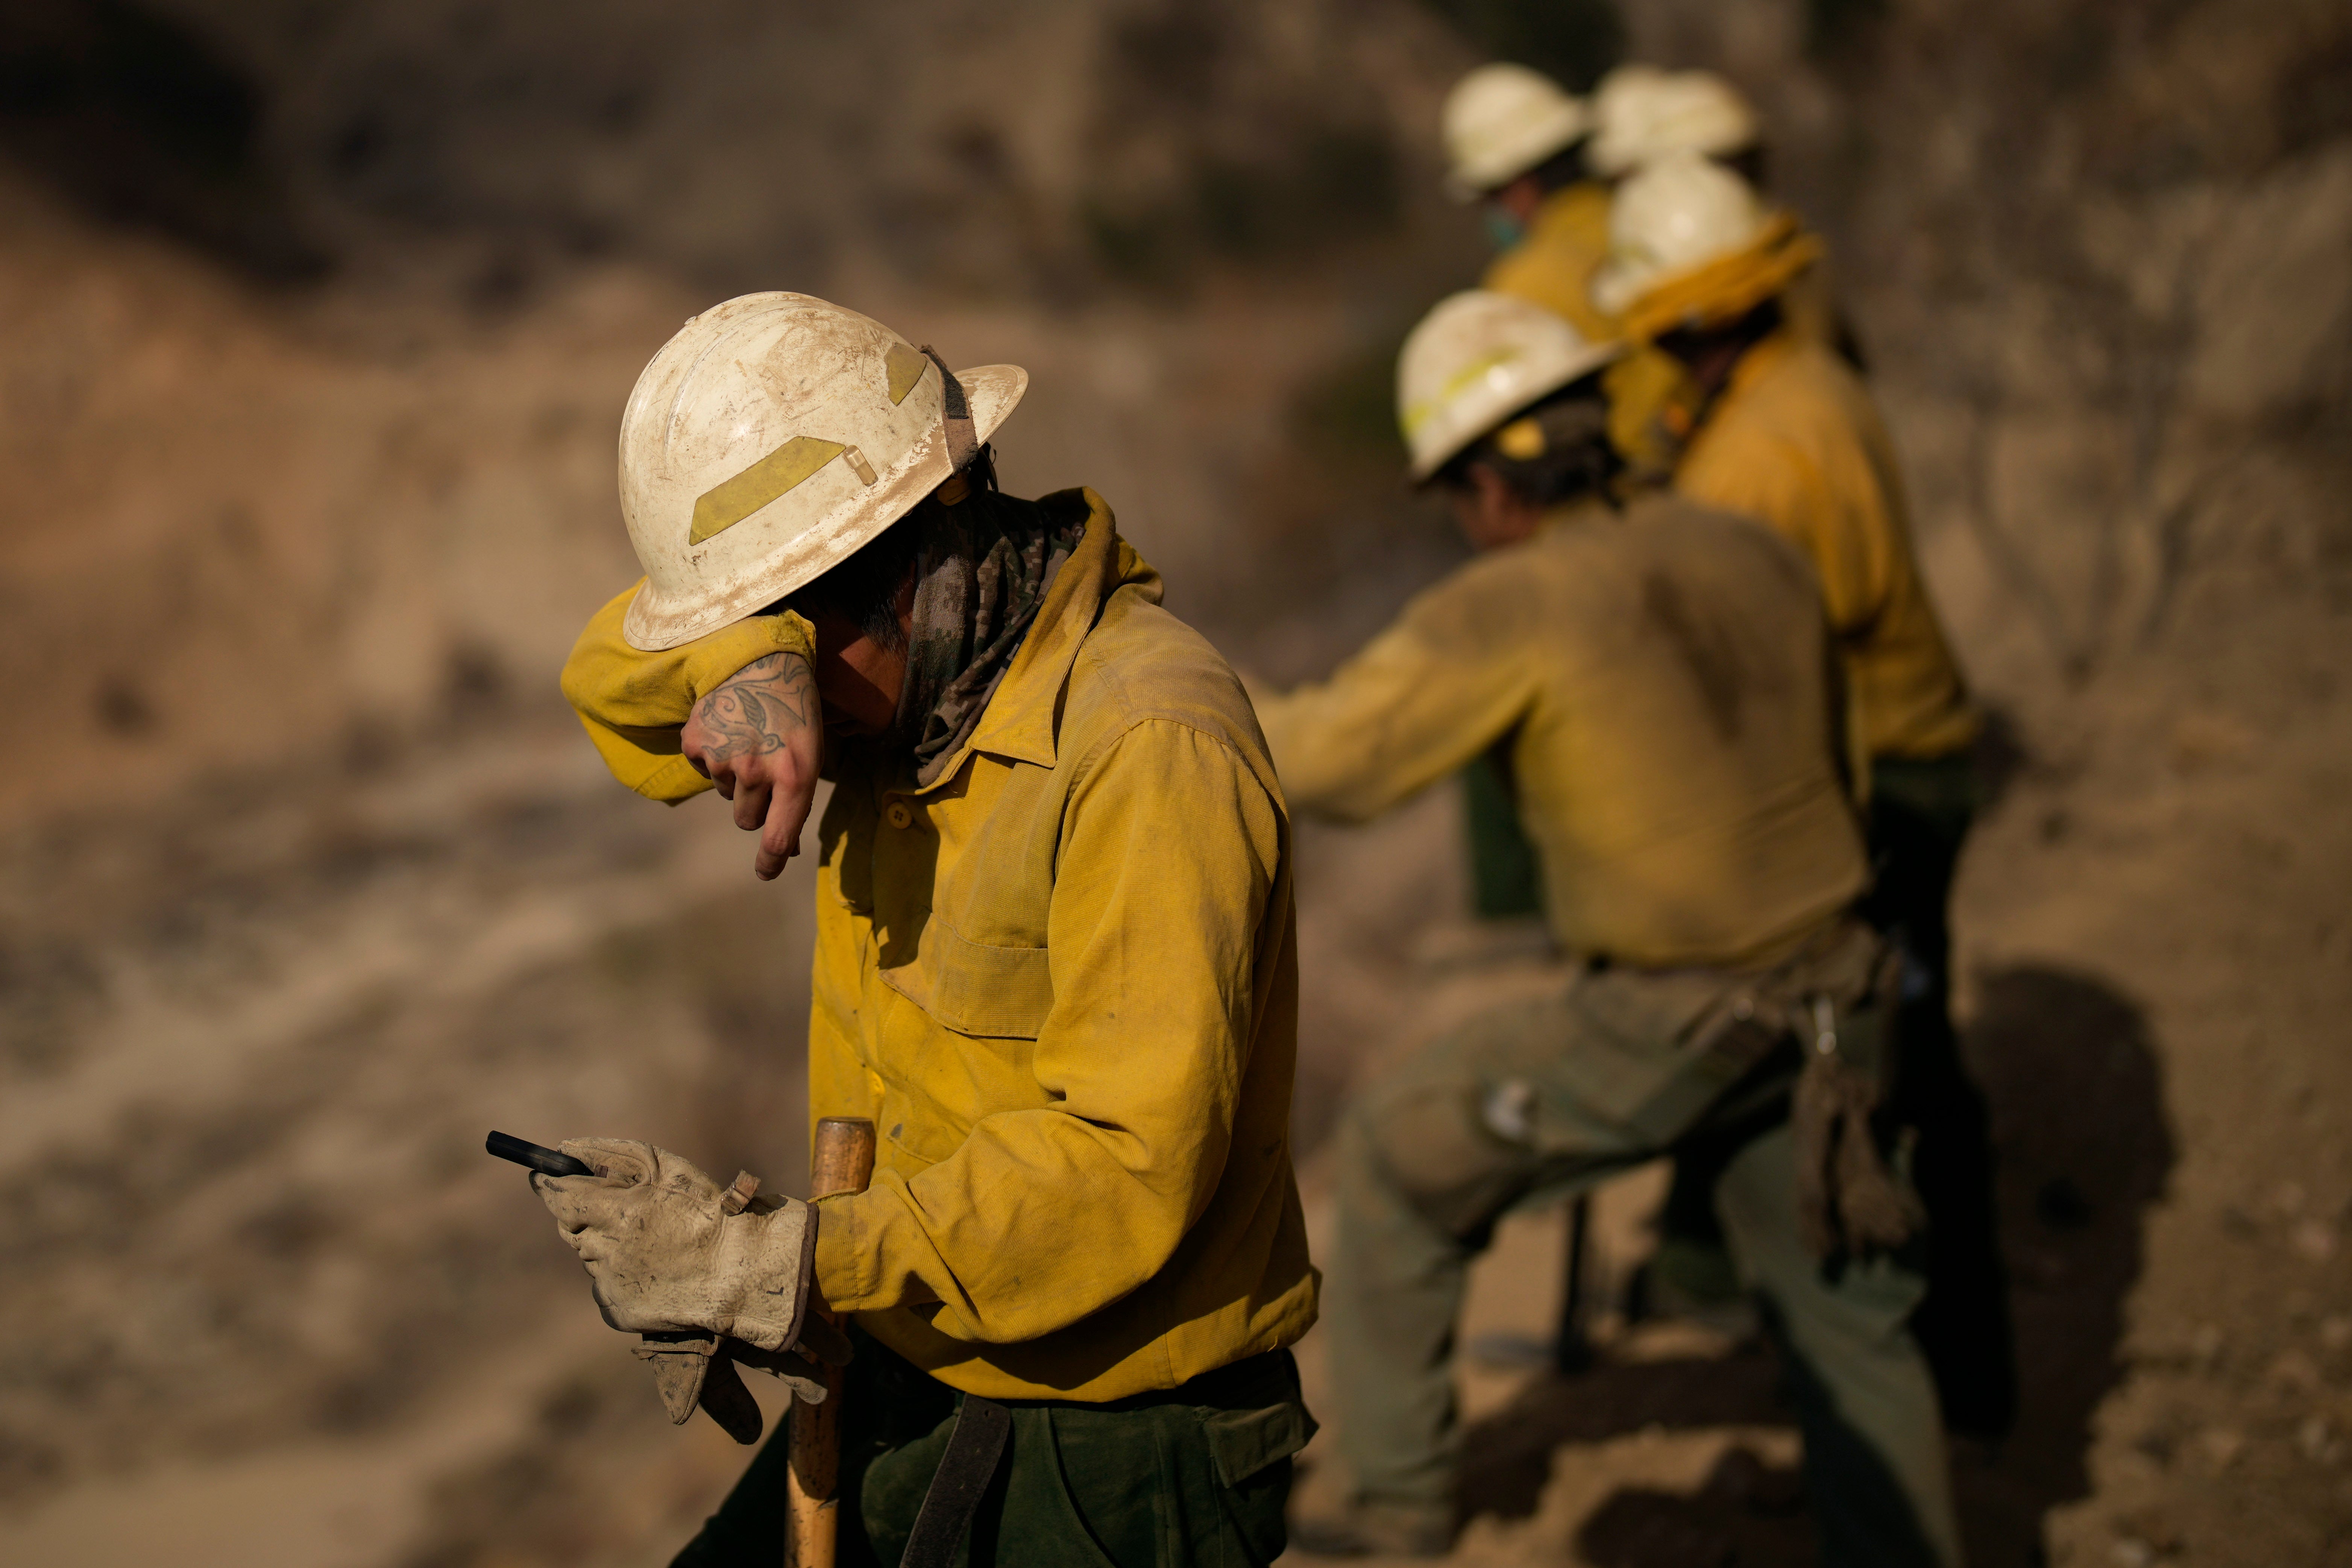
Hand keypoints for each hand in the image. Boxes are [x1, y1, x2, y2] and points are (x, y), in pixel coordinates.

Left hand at [532, 1138, 837, 1356]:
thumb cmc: (707, 1212)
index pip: (561, 1196)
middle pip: (570, 1228)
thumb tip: (563, 1149)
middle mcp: (606, 1250)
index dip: (548, 1185)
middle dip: (584, 1217)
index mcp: (618, 1212)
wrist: (740, 1274)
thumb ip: (610, 1154)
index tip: (542, 1177)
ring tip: (650, 1244)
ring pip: (589, 1257)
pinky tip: (652, 1271)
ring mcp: (609, 1283)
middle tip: (617, 1212)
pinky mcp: (615, 1310)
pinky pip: (604, 1287)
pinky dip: (620, 1276)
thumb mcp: (665, 1167)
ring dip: (606, 1246)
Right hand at [682, 651, 820, 879]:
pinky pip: (703, 770)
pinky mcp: (695, 742)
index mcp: (795, 775)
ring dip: (735, 777)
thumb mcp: (810, 753)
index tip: (765, 872)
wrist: (759, 657)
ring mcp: (722, 757)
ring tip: (749, 737)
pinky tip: (728, 728)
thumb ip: (796, 802)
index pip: (779, 835)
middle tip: (766, 766)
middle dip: (755, 803)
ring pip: (725, 794)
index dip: (771, 860)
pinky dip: (713, 756)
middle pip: (747, 818)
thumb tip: (787, 851)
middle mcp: (757, 770)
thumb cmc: (793, 710)